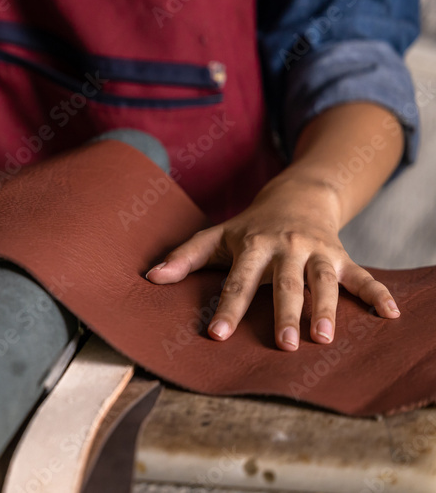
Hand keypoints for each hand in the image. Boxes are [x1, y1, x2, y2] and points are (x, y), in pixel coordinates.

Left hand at [145, 177, 400, 350]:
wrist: (297, 194)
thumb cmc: (249, 226)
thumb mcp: (216, 236)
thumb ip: (185, 257)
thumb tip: (150, 278)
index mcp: (253, 246)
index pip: (238, 281)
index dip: (228, 308)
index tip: (217, 335)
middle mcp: (287, 248)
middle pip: (285, 284)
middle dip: (284, 313)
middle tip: (283, 345)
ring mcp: (318, 251)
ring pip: (323, 281)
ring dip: (326, 309)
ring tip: (324, 339)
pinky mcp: (342, 255)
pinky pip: (363, 276)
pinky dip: (378, 293)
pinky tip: (391, 315)